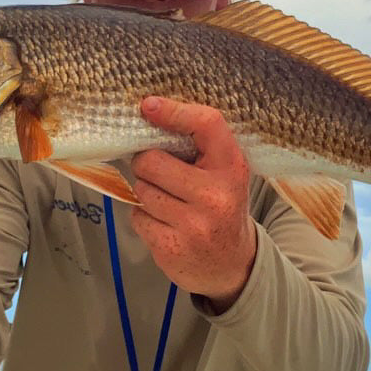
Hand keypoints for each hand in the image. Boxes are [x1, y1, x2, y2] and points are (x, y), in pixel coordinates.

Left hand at [131, 97, 256, 312]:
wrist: (233, 265)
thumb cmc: (222, 205)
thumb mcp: (224, 173)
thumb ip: (199, 147)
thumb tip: (149, 114)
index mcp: (232, 168)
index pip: (206, 124)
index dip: (174, 111)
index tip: (148, 105)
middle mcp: (216, 195)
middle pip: (152, 161)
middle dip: (147, 164)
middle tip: (160, 172)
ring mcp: (194, 224)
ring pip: (142, 190)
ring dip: (146, 192)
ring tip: (168, 201)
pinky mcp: (171, 247)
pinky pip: (137, 217)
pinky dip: (144, 217)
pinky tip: (165, 223)